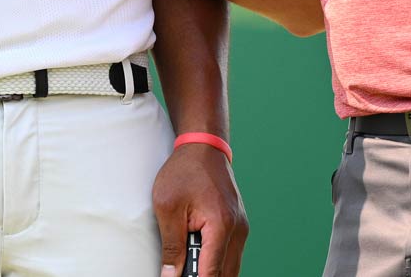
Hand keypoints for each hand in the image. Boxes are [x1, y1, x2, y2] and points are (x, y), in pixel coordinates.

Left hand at [152, 142, 246, 276]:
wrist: (204, 147)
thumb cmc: (184, 172)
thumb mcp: (168, 208)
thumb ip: (171, 246)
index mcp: (221, 225)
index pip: (211, 272)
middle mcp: (238, 230)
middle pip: (225, 275)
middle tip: (182, 274)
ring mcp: (241, 228)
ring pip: (231, 269)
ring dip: (210, 272)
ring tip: (188, 267)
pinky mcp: (238, 226)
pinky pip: (230, 256)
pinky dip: (216, 263)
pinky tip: (197, 261)